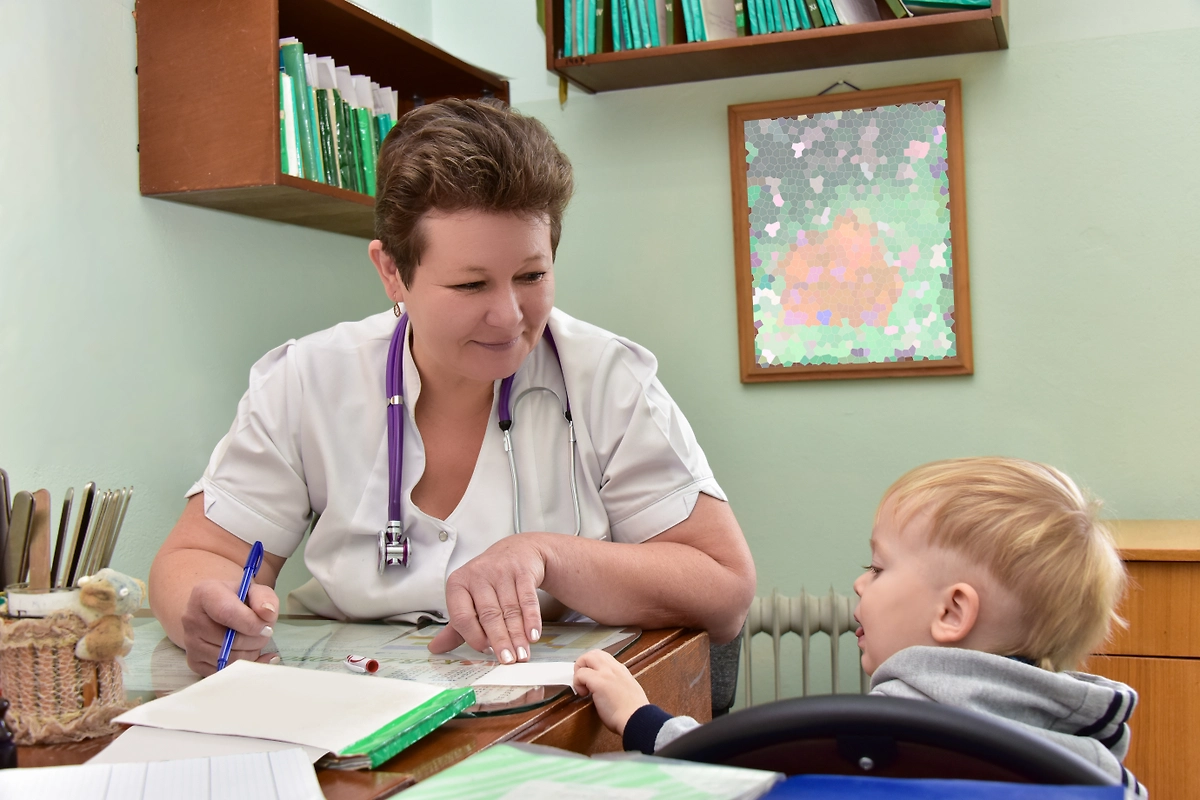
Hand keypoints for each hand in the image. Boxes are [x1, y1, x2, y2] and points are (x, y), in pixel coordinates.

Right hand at [180, 579, 279, 675]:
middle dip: (256, 639)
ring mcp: (190, 643)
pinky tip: (254, 654)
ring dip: (251, 653)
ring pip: (229, 659)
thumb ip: (264, 598)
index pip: (227, 613)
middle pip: (230, 641)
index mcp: (205, 594)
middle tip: (265, 632)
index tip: (267, 627)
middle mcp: (192, 619)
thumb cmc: (237, 599)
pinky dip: (244, 666)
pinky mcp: (194, 662)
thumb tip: (268, 614)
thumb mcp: (254, 590)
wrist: (215, 610)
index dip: (252, 623)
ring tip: (255, 640)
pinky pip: (224, 672)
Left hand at [427, 534, 545, 662]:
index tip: (484, 652)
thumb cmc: (488, 581)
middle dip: (500, 640)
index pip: (462, 615)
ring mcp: (501, 571)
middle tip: (507, 661)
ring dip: (517, 635)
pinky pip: (527, 598)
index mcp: (458, 583)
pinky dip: (532, 619)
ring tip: (522, 655)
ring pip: (510, 609)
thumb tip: (435, 648)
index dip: (473, 635)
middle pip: (489, 614)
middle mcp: (478, 575)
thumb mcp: (469, 599)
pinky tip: (533, 635)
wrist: (516, 551)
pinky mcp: (522, 571)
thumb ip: (456, 625)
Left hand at [573, 649, 647, 734]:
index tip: (591, 679)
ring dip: (579, 669)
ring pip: (587, 657)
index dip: (593, 667)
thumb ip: (619, 686)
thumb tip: (610, 690)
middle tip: (583, 679)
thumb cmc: (633, 714)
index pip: (604, 659)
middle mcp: (614, 669)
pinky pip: (580, 674)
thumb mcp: (629, 692)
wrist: (637, 720)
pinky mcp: (598, 682)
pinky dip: (577, 682)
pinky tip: (583, 693)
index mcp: (622, 672)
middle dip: (584, 663)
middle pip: (594, 653)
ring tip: (582, 684)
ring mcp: (607, 673)